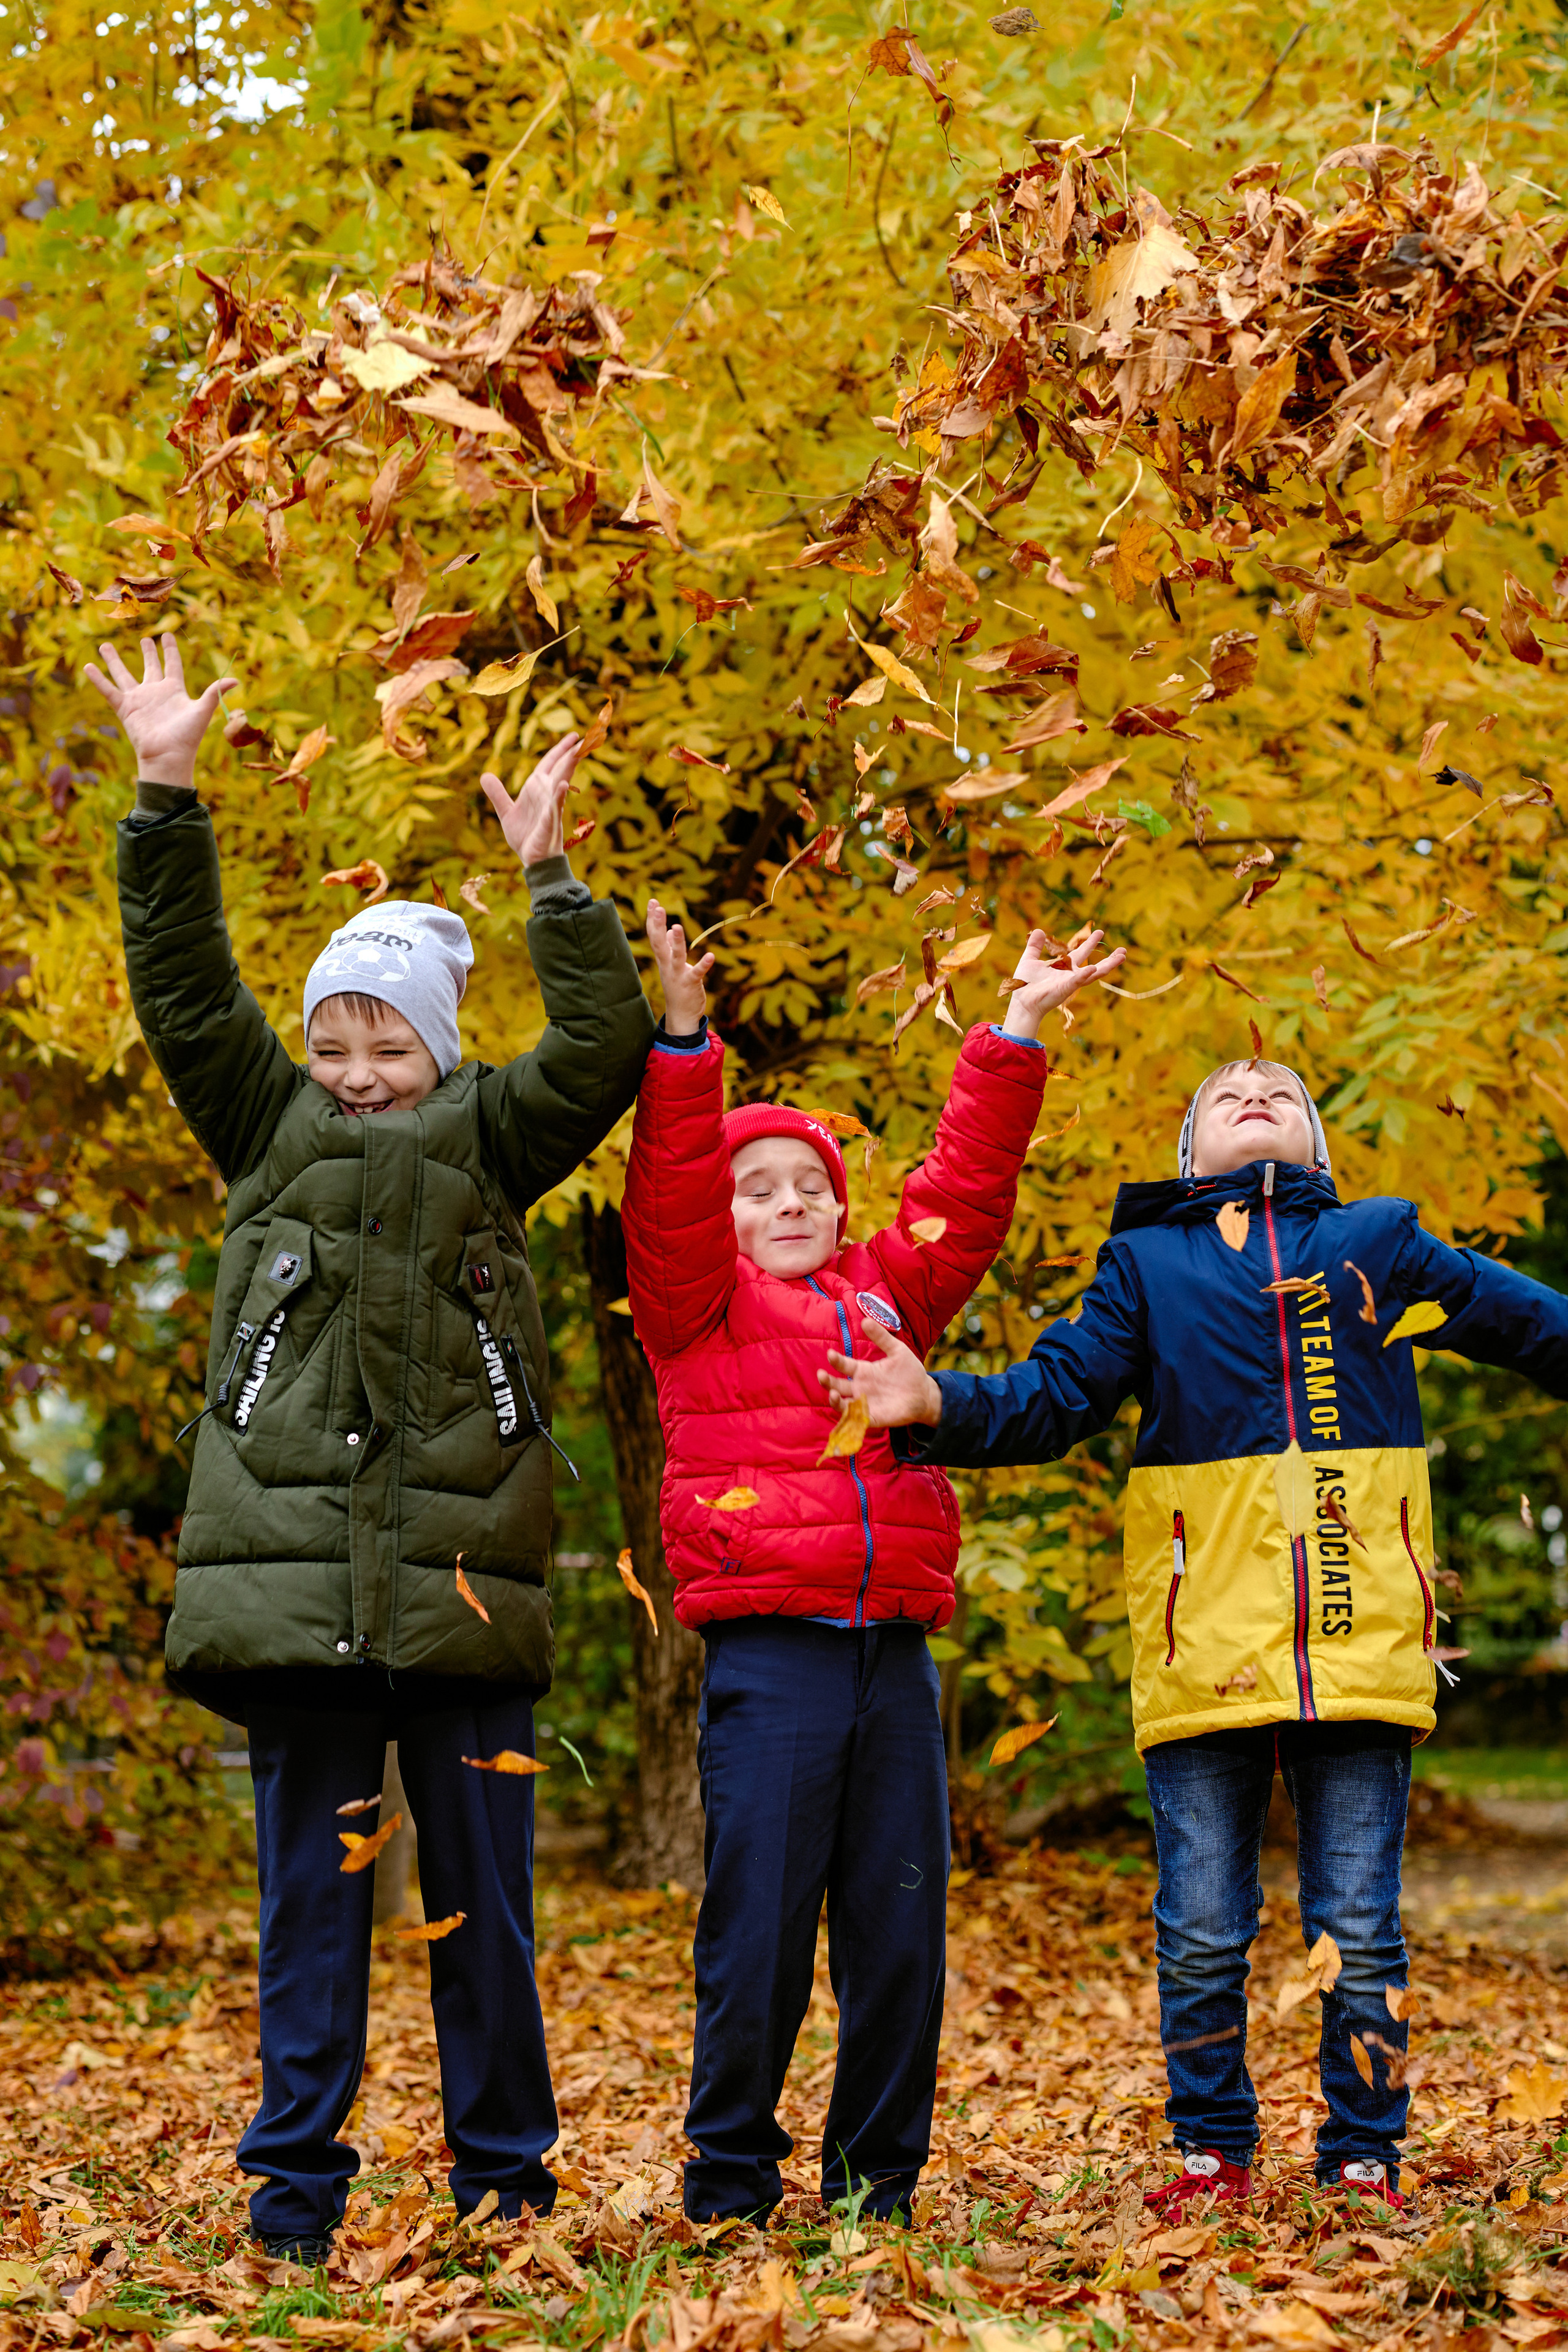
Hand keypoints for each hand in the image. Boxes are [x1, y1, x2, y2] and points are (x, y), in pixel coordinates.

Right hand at [83, 634, 237, 791]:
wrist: (168, 756)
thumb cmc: (187, 736)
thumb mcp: (203, 710)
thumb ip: (216, 692)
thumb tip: (236, 680)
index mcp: (174, 690)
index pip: (172, 664)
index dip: (170, 650)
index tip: (167, 635)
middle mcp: (155, 692)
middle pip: (150, 666)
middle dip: (147, 653)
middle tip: (144, 639)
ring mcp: (139, 699)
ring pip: (123, 674)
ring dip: (114, 660)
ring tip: (105, 645)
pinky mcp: (125, 708)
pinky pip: (108, 690)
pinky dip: (98, 679)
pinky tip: (88, 666)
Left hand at [481, 732, 581, 865]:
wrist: (531, 858)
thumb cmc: (524, 836)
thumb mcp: (506, 811)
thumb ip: (497, 793)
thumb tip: (484, 774)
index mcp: (536, 788)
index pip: (550, 763)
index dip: (560, 749)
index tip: (574, 737)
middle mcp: (547, 794)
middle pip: (560, 768)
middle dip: (571, 753)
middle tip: (584, 738)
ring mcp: (551, 806)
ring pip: (561, 781)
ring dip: (569, 766)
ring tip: (578, 751)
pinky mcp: (549, 821)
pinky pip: (555, 806)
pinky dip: (559, 795)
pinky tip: (562, 784)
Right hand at [646, 899, 713, 1035]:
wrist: (681, 1015)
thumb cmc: (677, 988)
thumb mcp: (670, 966)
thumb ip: (668, 948)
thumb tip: (667, 930)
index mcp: (663, 960)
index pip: (654, 936)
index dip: (652, 920)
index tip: (652, 902)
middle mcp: (667, 966)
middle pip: (659, 943)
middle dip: (657, 925)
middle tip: (657, 907)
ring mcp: (678, 975)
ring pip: (676, 956)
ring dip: (676, 942)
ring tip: (675, 927)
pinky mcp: (691, 984)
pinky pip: (697, 973)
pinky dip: (703, 964)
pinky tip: (710, 956)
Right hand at [818, 1318, 942, 1427]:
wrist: (924, 1393)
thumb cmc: (909, 1372)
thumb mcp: (897, 1351)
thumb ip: (881, 1337)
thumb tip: (865, 1320)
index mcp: (863, 1371)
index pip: (844, 1365)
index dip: (836, 1360)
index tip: (830, 1354)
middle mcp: (860, 1387)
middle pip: (837, 1385)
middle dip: (827, 1381)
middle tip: (821, 1375)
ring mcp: (864, 1403)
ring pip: (842, 1404)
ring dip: (834, 1400)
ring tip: (832, 1394)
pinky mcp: (872, 1418)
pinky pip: (856, 1420)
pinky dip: (849, 1418)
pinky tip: (847, 1412)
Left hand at [1001, 926, 1125, 1040]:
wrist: (1021, 1002)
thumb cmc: (1025, 984)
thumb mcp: (1029, 960)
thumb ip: (1035, 946)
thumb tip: (1039, 931)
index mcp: (1064, 968)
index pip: (1081, 953)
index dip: (1090, 943)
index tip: (1100, 932)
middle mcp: (1071, 975)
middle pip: (1095, 965)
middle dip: (1109, 958)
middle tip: (1124, 949)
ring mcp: (1070, 982)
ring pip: (1094, 974)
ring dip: (1108, 966)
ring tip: (1121, 957)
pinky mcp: (1065, 989)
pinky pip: (1077, 981)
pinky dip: (1085, 974)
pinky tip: (1093, 968)